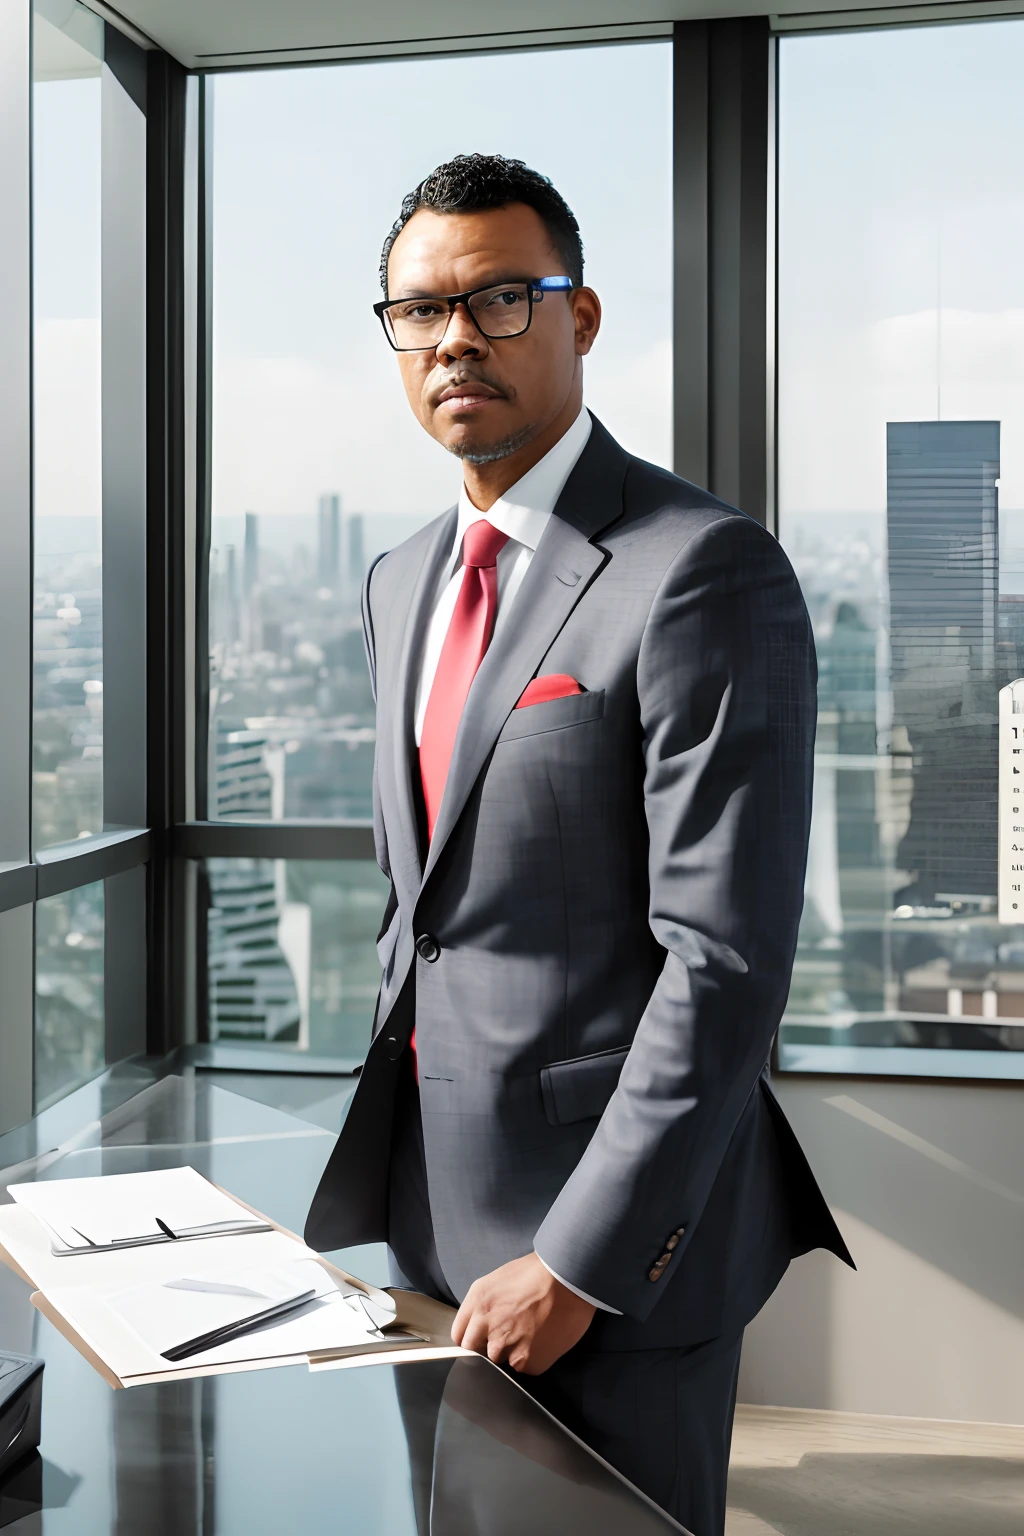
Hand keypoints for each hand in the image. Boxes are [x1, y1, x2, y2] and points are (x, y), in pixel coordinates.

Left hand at [451, 1253, 595, 1374]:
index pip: (460, 1336)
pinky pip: (524, 1367)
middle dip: (489, 1347)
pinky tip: (543, 1339)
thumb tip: (480, 1325)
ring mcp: (507, 1346)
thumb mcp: (499, 1279)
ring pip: (501, 1361)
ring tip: (531, 1332)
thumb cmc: (539, 1272)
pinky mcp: (528, 1361)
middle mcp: (487, 1325)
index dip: (472, 1338)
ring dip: (512, 1352)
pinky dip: (532, 1358)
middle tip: (509, 1336)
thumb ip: (484, 1305)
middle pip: (476, 1352)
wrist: (570, 1277)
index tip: (481, 1338)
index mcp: (478, 1302)